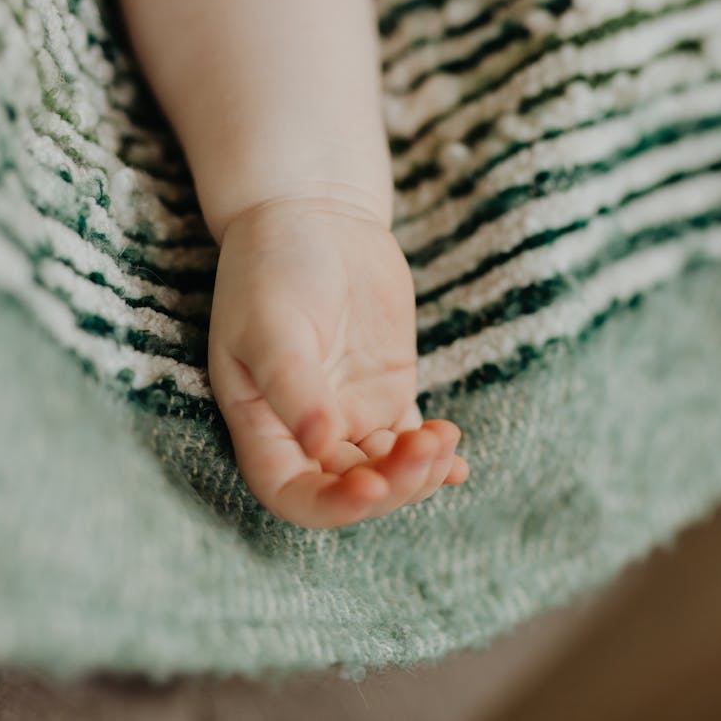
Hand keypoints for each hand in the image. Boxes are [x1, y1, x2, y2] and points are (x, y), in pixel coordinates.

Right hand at [207, 196, 468, 528]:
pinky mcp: (386, 395)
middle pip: (350, 490)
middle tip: (426, 448)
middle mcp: (304, 432)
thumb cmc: (272, 266)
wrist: (314, 214)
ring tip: (446, 437)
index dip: (333, 507)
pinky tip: (457, 457)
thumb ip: (293, 387)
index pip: (295, 495)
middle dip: (392, 484)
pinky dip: (435, 460)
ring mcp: (349, 416)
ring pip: (386, 473)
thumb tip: (319, 445)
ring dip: (419, 472)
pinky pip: (410, 444)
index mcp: (262, 426)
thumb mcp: (272, 324)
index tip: (373, 485)